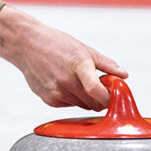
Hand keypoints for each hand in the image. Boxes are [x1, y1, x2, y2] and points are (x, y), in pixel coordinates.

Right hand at [0, 5, 125, 110]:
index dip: (109, 98)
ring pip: (82, 106)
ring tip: (77, 80)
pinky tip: (64, 83)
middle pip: (94, 103)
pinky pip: (69, 105)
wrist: (26, 45)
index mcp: (79, 66)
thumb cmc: (55, 44)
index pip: (98, 92)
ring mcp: (56, 93)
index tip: (113, 96)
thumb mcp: (84, 49)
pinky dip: (71, 98)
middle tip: (98, 85)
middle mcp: (66, 82)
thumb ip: (106, 64)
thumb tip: (123, 75)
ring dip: (85, 98)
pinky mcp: (49, 100)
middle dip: (100, 98)